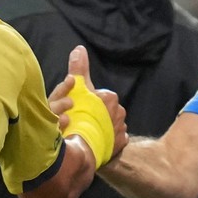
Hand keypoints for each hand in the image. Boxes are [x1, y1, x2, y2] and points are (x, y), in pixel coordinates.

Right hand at [53, 45, 127, 161]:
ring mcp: (121, 128)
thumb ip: (79, 70)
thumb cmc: (78, 117)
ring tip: (87, 133)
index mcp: (110, 97)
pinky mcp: (121, 144)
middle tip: (79, 122)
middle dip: (93, 115)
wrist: (84, 148)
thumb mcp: (76, 91)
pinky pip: (115, 139)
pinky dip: (107, 139)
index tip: (75, 109)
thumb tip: (79, 48)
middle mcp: (120, 111)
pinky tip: (96, 142)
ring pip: (109, 124)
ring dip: (100, 127)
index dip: (83, 102)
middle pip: (103, 110)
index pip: (96, 96)